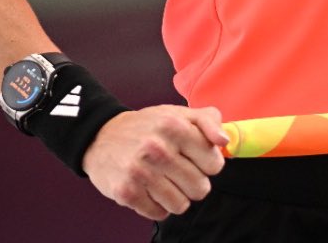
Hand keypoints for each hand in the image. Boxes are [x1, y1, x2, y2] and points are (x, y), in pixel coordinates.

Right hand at [82, 104, 228, 219]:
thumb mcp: (179, 113)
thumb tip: (225, 140)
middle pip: (200, 188)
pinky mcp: (127, 192)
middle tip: (180, 171)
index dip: (209, 164)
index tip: (197, 158)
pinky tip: (150, 188)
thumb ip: (209, 120)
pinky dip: (158, 205)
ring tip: (165, 180)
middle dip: (194, 182)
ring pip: (181, 205)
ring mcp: (141, 172)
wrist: (102, 136)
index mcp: (175, 126)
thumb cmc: (148, 126)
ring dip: (177, 196)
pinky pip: (160, 214)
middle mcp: (158, 148)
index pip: (214, 164)